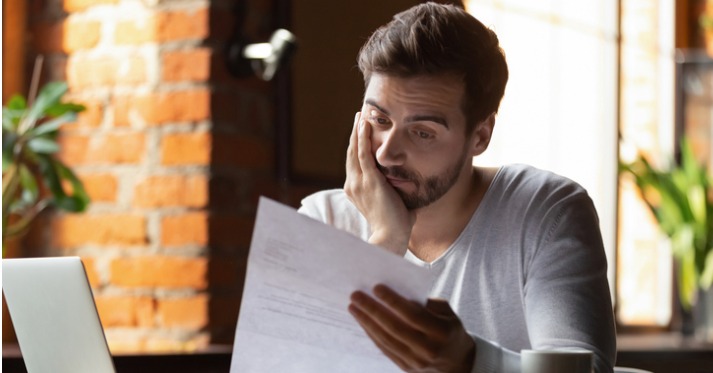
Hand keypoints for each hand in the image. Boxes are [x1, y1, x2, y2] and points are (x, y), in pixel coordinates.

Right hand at [344, 112, 414, 254]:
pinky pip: (363, 154)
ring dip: (358, 131)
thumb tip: (412, 186)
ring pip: (355, 150)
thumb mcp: (395, 203)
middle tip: (358, 116)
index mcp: (356, 190)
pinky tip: (364, 124)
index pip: (355, 163)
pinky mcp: (369, 180)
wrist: (391, 238)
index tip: (361, 132)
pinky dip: (363, 137)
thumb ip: (399, 193)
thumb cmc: (396, 226)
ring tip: (360, 115)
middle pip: (351, 153)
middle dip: (355, 133)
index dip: (357, 146)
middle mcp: (353, 184)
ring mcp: (359, 182)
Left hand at [349, 285, 475, 372]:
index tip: (376, 287)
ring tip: (354, 307)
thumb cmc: (449, 329)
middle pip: (395, 327)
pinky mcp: (406, 367)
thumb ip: (426, 303)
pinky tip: (363, 322)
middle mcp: (428, 349)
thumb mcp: (447, 312)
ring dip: (367, 322)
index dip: (393, 301)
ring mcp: (416, 361)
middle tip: (356, 295)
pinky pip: (385, 349)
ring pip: (386, 339)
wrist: (457, 363)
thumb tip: (397, 293)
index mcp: (442, 332)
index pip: (413, 315)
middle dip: (372, 310)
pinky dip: (372, 334)